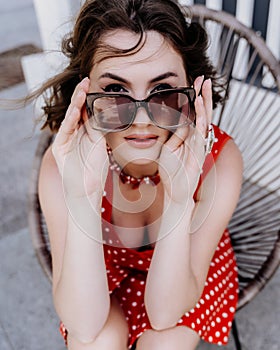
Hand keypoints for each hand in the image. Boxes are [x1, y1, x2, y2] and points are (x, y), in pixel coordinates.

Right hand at [52, 78, 107, 197]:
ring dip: (75, 103)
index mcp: (83, 132)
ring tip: (81, 89)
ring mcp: (65, 140)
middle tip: (86, 80)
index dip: (88, 99)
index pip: (84, 111)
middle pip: (76, 110)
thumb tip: (103, 111)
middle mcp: (73, 134)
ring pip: (70, 117)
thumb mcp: (100, 144)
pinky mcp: (59, 147)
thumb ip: (99, 128)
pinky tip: (74, 108)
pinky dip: (70, 118)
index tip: (94, 86)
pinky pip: (66, 130)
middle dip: (81, 96)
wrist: (88, 188)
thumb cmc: (96, 169)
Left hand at [159, 76, 212, 205]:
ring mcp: (199, 146)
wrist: (175, 192)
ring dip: (205, 103)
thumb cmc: (172, 173)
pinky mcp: (199, 153)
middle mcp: (196, 139)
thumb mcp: (169, 150)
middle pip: (203, 113)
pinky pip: (201, 132)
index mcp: (189, 137)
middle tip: (204, 78)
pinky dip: (201, 119)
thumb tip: (178, 123)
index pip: (194, 114)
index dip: (195, 99)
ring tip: (204, 86)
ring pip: (204, 120)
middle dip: (204, 95)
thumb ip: (175, 136)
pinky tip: (200, 106)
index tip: (194, 83)